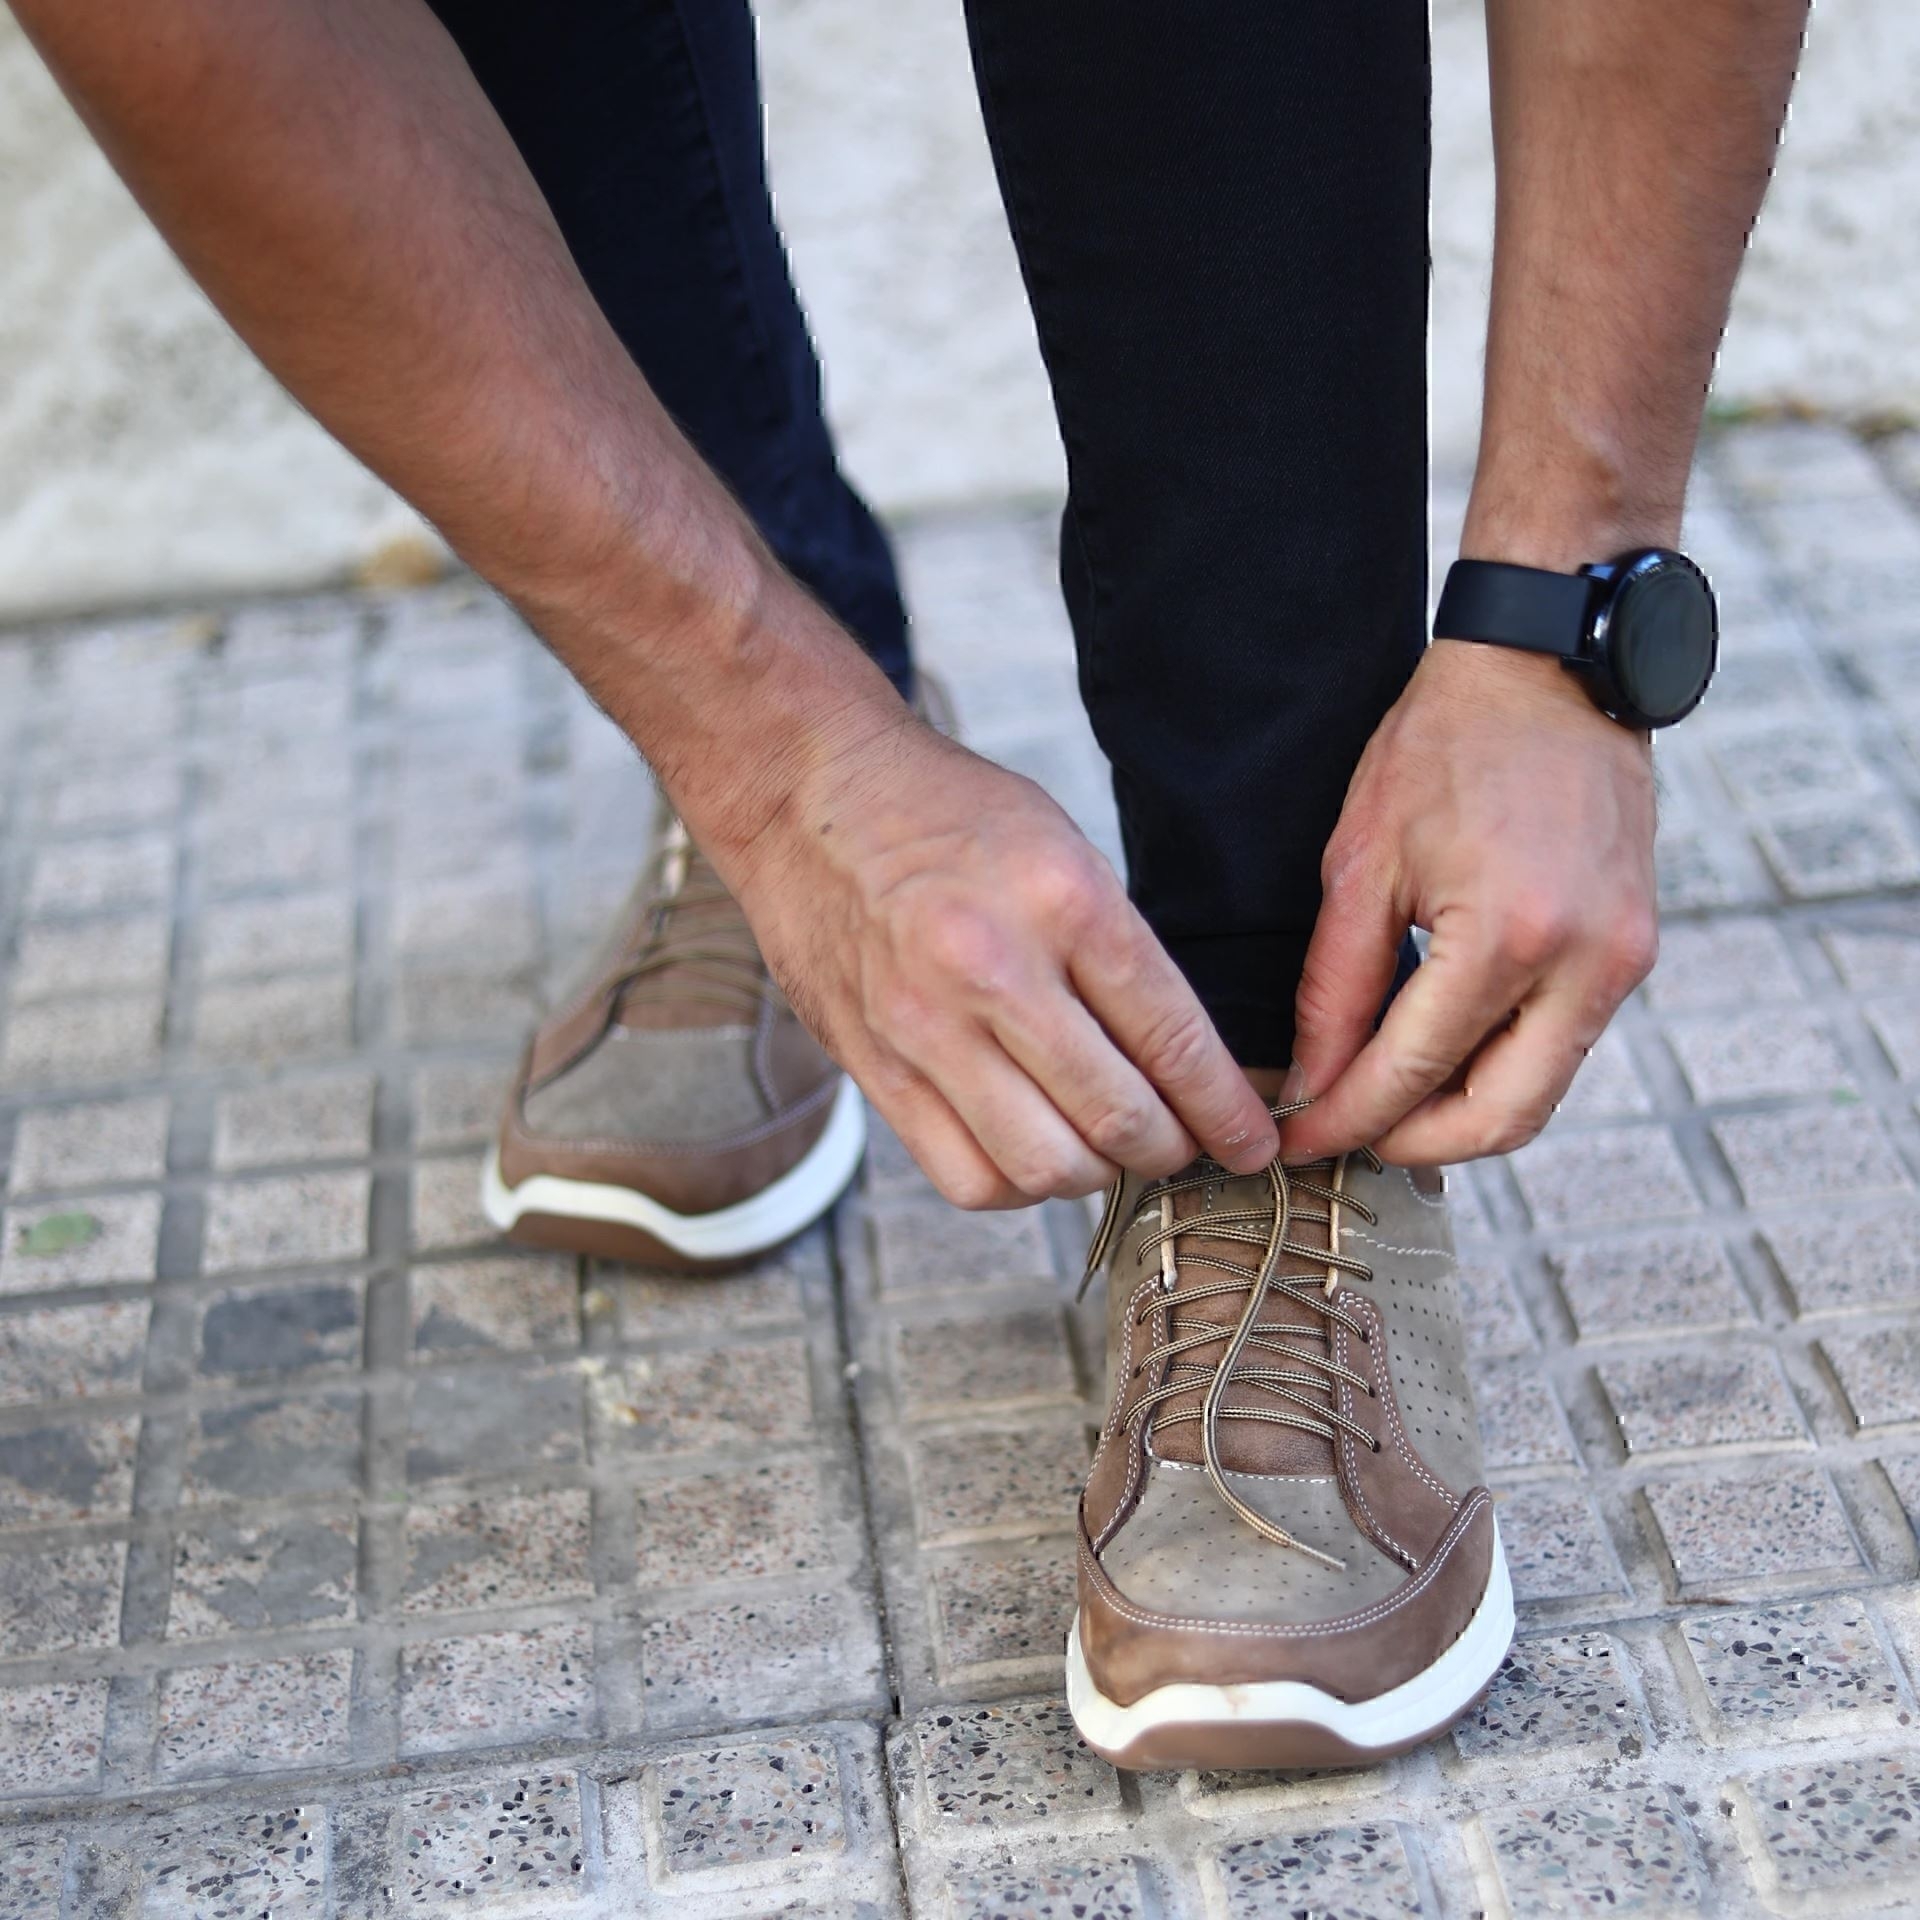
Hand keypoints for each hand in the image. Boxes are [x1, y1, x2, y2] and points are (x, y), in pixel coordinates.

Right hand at [731, 716, 1278, 1207]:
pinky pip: (967, 1177)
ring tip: (1108, 1147)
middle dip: (1174, 1150)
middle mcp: (992, 970)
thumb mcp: (1063, 847)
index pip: (1172, 1038)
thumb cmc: (948, 817)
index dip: (1227, 1110)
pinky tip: (1033, 1148)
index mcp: (1062, 901)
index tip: (1255, 1143)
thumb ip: (1120, 955)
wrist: (808, 798)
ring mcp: (924, 1028)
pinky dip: (1018, 1185)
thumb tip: (1187, 1067)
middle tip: (1186, 1145)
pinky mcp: (875, 1068)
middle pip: (1117, 1118)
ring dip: (1098, 1174)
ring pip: (1045, 1167)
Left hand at [1280, 640, 1657, 1165]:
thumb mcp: (1361, 864)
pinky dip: (1498, 1066)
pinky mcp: (1634, 949)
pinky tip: (1437, 1052)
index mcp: (1509, 936)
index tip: (1295, 1142)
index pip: (1415, 1072)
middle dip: (1414, 1143)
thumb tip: (1314, 1083)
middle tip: (1343, 1135)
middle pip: (1501, 1119)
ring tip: (1381, 1098)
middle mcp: (1586, 962)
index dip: (1346, 1120)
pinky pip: (1562, 1044)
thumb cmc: (1443, 746)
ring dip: (1458, 1113)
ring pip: (1539, 1091)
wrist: (1548, 667)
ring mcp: (1623, 959)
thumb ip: (1335, 988)